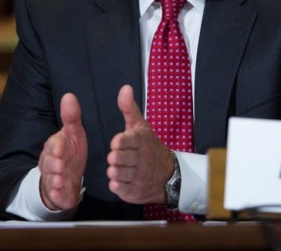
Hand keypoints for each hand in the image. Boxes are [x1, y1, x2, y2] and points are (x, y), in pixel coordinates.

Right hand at [38, 93, 87, 210]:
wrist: (66, 177)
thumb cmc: (70, 152)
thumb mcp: (74, 134)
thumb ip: (72, 117)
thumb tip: (69, 95)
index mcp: (55, 146)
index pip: (53, 144)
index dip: (57, 147)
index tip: (62, 148)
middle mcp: (51, 162)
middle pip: (48, 162)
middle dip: (53, 164)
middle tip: (59, 165)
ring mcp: (52, 178)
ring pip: (50, 178)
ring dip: (54, 179)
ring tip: (59, 180)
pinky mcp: (57, 193)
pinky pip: (54, 194)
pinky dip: (56, 195)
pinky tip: (58, 194)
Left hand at [107, 85, 173, 203]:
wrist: (167, 173)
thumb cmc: (148, 146)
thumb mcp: (140, 126)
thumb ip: (129, 108)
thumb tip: (125, 88)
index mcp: (141, 141)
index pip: (131, 140)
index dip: (122, 142)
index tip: (115, 142)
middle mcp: (141, 159)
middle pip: (124, 158)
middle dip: (117, 158)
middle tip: (113, 157)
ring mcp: (139, 176)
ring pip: (121, 174)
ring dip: (115, 172)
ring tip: (115, 168)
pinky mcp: (135, 191)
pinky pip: (122, 189)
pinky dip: (117, 186)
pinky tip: (117, 180)